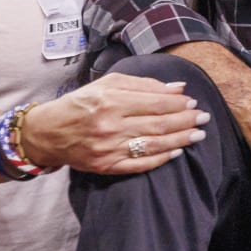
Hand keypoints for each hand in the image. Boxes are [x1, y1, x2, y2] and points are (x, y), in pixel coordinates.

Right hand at [24, 72, 207, 174]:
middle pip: (159, 124)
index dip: (179, 103)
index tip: (193, 102)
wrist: (47, 132)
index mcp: (111, 101)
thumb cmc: (80, 103)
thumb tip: (177, 88)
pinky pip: (139, 164)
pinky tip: (176, 152)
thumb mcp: (108, 84)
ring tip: (198, 135)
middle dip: (186, 121)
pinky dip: (161, 159)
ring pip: (154, 144)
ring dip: (180, 140)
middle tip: (204, 118)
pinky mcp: (105, 166)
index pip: (157, 102)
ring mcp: (108, 148)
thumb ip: (143, 84)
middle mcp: (111, 125)